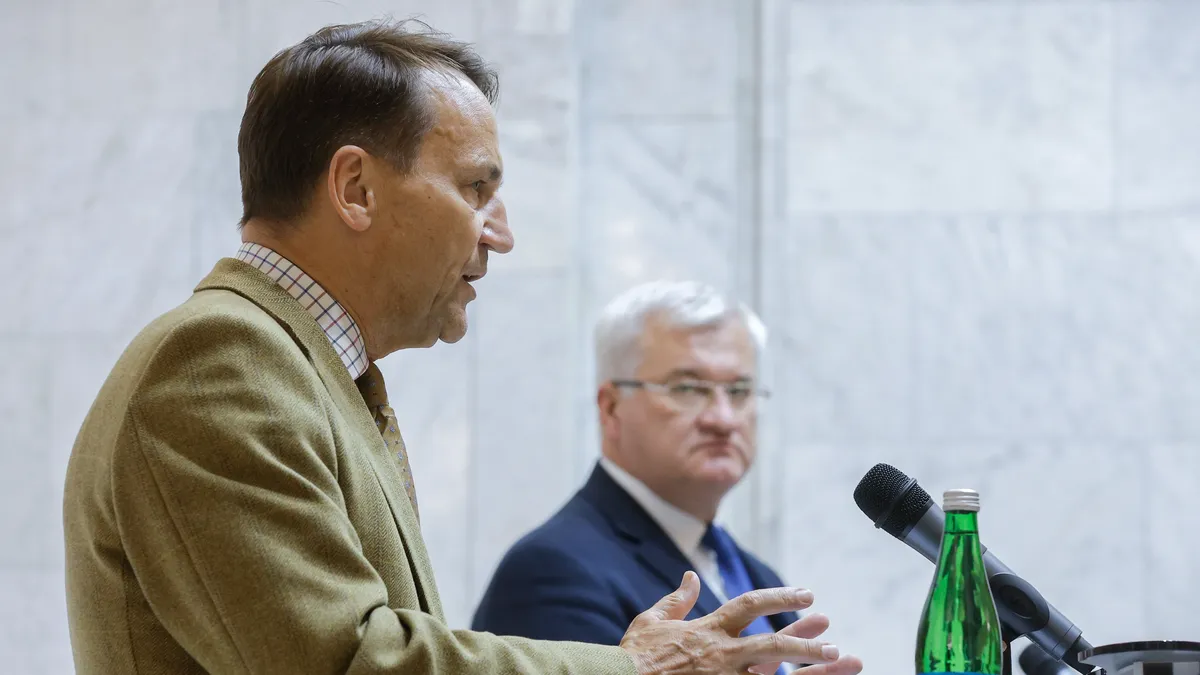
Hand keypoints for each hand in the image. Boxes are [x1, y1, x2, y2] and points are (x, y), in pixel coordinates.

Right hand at [620, 571, 862, 674]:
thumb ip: (676, 600)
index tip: (807, 595)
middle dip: (803, 638)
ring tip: (841, 660)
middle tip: (830, 630)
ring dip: (809, 669)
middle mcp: (721, 656)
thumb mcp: (651, 621)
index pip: (749, 606)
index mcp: (707, 631)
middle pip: (771, 645)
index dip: (780, 598)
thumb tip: (691, 578)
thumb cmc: (631, 656)